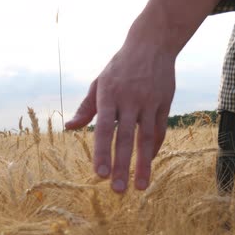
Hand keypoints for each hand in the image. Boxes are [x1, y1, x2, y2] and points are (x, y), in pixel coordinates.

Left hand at [65, 42, 175, 192]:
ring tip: (140, 187)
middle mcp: (129, 99)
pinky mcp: (164, 103)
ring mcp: (149, 101)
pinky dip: (154, 149)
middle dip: (122, 166)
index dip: (102, 152)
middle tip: (118, 191)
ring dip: (143, 165)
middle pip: (126, 138)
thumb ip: (86, 108)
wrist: (152, 44)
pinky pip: (159, 131)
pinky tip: (148, 164)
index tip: (100, 174)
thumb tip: (69, 128)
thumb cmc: (120, 67)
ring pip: (146, 138)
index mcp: (109, 94)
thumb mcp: (100, 83)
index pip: (103, 128)